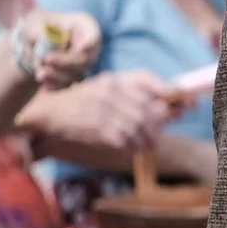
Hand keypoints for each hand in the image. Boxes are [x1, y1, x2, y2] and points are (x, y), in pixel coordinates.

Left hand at [19, 10, 101, 87]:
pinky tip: (45, 85)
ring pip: (78, 74)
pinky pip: (70, 84)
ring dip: (59, 76)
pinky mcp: (74, 77)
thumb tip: (41, 40)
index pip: (93, 36)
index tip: (81, 49)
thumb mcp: (33, 22)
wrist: (30, 44)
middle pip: (86, 58)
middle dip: (67, 62)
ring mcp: (83, 63)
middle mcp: (88, 46)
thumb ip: (37, 31)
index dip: (89, 44)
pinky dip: (57, 85)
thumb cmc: (36, 26)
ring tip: (40, 74)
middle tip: (47, 60)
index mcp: (84, 26)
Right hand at [26, 68, 172, 151]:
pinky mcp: (97, 128)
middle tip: (159, 134)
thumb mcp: (103, 88)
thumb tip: (164, 109)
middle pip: (148, 109)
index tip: (178, 106)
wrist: (48, 112)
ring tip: (149, 145)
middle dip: (158, 125)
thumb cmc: (80, 101)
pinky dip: (133, 146)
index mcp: (113, 79)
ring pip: (139, 126)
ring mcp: (103, 110)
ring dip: (148, 139)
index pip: (147, 80)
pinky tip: (134, 149)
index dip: (167, 94)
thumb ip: (130, 94)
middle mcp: (110, 91)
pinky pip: (124, 139)